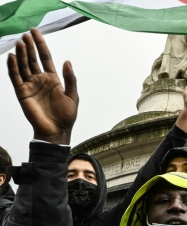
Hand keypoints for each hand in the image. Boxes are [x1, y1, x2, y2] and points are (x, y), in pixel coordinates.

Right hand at [7, 29, 77, 144]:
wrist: (57, 131)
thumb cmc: (66, 116)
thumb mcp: (72, 96)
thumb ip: (70, 79)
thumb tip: (68, 62)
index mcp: (53, 79)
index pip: (45, 57)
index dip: (41, 44)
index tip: (35, 31)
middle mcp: (40, 80)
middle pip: (33, 59)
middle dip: (29, 46)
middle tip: (26, 34)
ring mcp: (30, 85)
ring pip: (23, 66)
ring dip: (21, 54)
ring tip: (20, 42)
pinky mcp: (22, 93)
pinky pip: (16, 77)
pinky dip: (13, 67)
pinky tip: (12, 57)